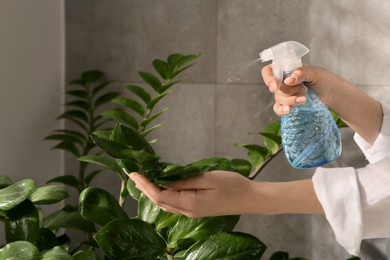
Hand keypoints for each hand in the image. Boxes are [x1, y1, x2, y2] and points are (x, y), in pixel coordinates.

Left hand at [129, 171, 260, 217]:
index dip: (145, 185)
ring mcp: (192, 213)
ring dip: (152, 192)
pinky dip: (163, 195)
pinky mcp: (197, 210)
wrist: (251, 199)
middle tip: (133, 175)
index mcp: (189, 203)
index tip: (134, 173)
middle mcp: (188, 212)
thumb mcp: (208, 178)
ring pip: (166, 204)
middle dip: (145, 188)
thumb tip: (164, 181)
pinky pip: (174, 204)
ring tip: (142, 180)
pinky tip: (161, 187)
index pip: (160, 195)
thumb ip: (185, 181)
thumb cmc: (233, 185)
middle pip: (160, 201)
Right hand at [261, 64, 330, 115]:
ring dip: (290, 100)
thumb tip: (288, 80)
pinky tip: (289, 110)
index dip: (268, 78)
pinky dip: (282, 110)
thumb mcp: (314, 72)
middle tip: (303, 89)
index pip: (268, 72)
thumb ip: (301, 73)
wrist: (332, 94)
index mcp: (285, 70)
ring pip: (278, 99)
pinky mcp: (288, 105)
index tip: (275, 85)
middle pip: (274, 88)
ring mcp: (284, 95)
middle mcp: (282, 82)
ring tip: (304, 99)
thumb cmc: (324, 79)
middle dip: (288, 91)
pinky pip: (278, 109)